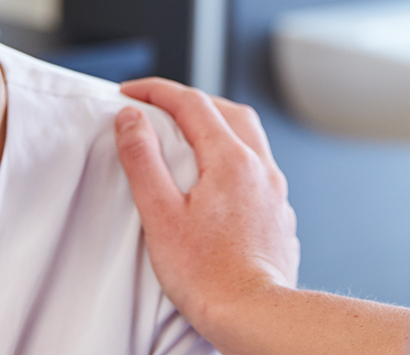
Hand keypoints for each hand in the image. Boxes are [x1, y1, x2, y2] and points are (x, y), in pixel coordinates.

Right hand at [116, 78, 409, 354]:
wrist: (256, 318)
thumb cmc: (209, 276)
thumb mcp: (160, 214)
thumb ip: (143, 159)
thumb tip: (132, 118)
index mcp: (230, 159)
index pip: (191, 103)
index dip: (156, 91)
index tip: (130, 92)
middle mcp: (259, 167)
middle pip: (226, 110)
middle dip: (190, 100)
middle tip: (159, 106)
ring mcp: (274, 191)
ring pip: (248, 136)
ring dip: (217, 124)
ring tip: (189, 135)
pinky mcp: (279, 215)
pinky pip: (258, 166)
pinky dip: (234, 155)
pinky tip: (218, 178)